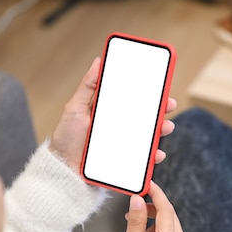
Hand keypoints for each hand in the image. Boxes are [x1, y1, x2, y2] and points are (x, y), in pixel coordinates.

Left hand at [50, 58, 177, 170]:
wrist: (63, 170)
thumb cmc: (67, 139)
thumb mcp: (75, 108)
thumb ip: (87, 87)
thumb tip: (98, 61)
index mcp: (111, 112)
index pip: (133, 99)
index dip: (148, 91)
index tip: (160, 83)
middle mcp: (121, 127)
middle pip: (146, 116)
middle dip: (162, 109)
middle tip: (169, 103)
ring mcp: (125, 145)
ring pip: (150, 135)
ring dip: (162, 130)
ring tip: (166, 127)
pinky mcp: (127, 161)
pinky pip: (145, 159)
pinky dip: (154, 155)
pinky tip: (156, 153)